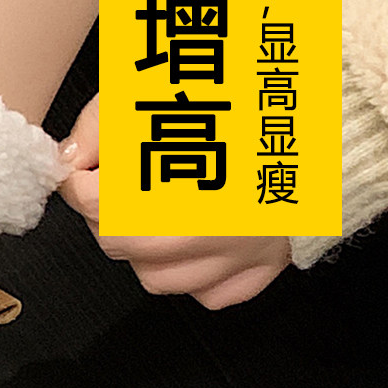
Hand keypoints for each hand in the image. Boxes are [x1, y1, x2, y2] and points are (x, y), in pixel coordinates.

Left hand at [56, 94, 291, 309]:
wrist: (319, 117)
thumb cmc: (236, 100)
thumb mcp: (150, 94)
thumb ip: (98, 127)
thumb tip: (69, 159)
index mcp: (168, 184)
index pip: (88, 202)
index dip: (78, 180)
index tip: (86, 167)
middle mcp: (200, 233)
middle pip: (114, 242)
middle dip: (106, 212)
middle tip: (122, 183)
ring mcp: (234, 257)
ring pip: (154, 278)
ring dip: (144, 248)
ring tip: (160, 210)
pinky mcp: (262, 269)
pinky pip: (208, 294)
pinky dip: (195, 273)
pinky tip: (197, 239)